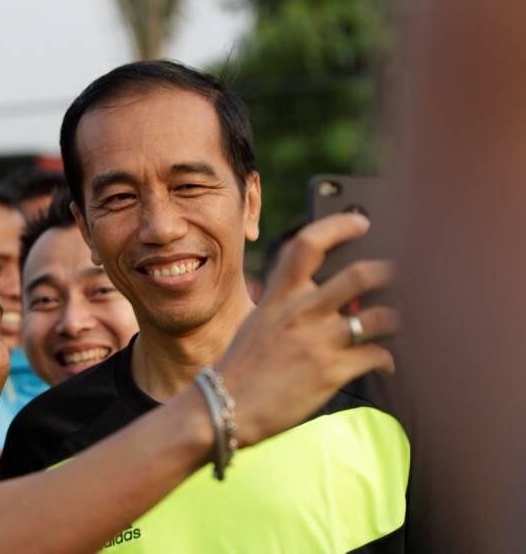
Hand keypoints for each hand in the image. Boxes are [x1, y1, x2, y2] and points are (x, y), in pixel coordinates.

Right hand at [219, 213, 397, 446]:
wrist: (225, 406)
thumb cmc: (243, 366)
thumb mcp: (258, 321)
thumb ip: (287, 304)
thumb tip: (323, 296)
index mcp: (279, 295)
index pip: (308, 244)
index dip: (339, 225)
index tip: (362, 221)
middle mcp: (301, 312)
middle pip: (359, 275)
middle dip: (389, 272)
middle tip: (402, 274)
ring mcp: (318, 341)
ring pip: (379, 316)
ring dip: (398, 320)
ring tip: (399, 323)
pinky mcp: (331, 372)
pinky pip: (377, 355)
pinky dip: (388, 359)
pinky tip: (386, 364)